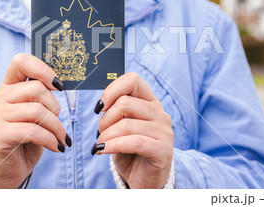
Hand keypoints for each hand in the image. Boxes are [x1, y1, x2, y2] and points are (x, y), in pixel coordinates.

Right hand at [0, 53, 69, 188]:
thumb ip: (41, 98)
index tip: (58, 85)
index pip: (21, 62)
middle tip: (59, 125)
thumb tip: (60, 84)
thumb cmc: (25, 140)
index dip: (42, 69)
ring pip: (38, 111)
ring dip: (57, 127)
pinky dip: (50, 139)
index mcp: (7, 87)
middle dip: (56, 108)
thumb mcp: (35, 114)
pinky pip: (33, 130)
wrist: (8, 171)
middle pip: (37, 89)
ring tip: (61, 138)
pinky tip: (56, 147)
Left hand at [93, 72, 173, 188]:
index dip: (112, 90)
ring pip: (126, 124)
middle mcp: (160, 113)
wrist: (145, 182)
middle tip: (100, 133)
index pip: (133, 80)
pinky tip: (101, 150)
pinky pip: (134, 142)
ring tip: (100, 144)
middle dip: (105, 119)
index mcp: (150, 102)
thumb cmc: (130, 152)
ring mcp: (164, 131)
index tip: (99, 107)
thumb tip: (101, 104)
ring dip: (106, 135)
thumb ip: (116, 112)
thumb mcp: (121, 127)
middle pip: (125, 103)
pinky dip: (112, 145)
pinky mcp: (163, 150)